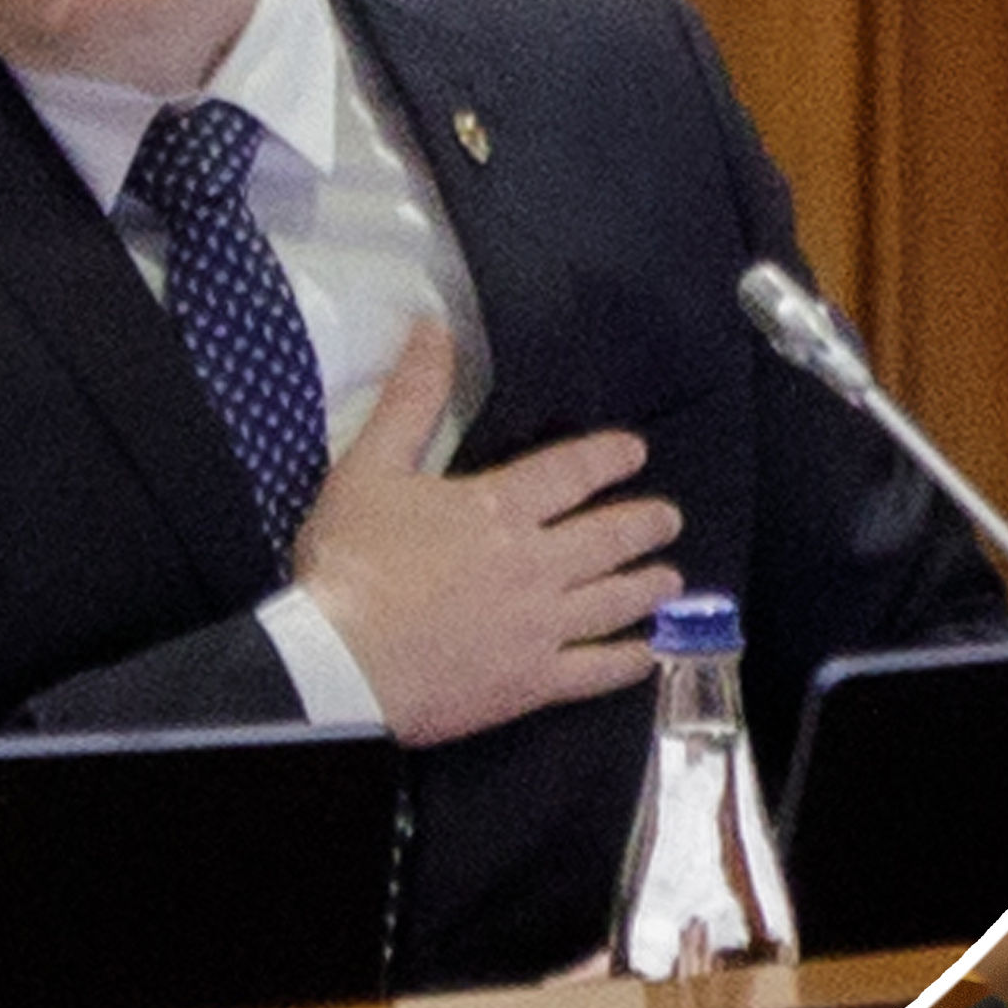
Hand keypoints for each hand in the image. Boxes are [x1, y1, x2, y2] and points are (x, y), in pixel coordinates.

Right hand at [288, 322, 683, 750]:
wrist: (339, 664)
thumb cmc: (348, 564)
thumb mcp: (366, 468)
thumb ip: (409, 400)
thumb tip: (434, 327)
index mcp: (499, 508)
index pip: (573, 471)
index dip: (609, 457)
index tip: (634, 452)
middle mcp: (537, 563)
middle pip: (610, 537)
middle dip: (645, 524)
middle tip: (668, 519)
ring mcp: (541, 626)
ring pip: (615, 601)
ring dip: (648, 585)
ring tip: (668, 579)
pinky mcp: (533, 680)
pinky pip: (599, 670)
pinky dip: (630, 660)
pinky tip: (646, 653)